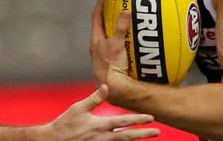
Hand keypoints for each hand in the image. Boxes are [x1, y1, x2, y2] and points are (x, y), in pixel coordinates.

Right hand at [43, 85, 158, 139]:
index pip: (124, 122)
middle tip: (157, 132)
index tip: (151, 118)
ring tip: (146, 137)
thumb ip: (94, 98)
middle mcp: (103, 138)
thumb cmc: (65, 124)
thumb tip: (106, 86)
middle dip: (143, 133)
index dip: (138, 119)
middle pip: (128, 136)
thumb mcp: (78, 108)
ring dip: (135, 139)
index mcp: (100, 125)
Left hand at [90, 0, 131, 85]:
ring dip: (114, 30)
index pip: (95, 16)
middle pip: (101, 26)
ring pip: (107, 38)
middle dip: (108, 16)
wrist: (113, 89)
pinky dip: (120, 42)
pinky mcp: (109, 63)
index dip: (100, 5)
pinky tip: (130, 44)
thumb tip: (125, 11)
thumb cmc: (112, 67)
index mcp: (95, 39)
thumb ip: (121, 27)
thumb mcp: (117, 44)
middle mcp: (96, 46)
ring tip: (125, 23)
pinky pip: (114, 47)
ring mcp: (102, 55)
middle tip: (117, 7)